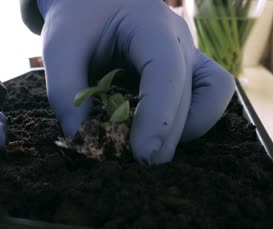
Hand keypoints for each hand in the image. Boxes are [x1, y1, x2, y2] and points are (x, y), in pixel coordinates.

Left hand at [37, 0, 234, 163]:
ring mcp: (188, 53)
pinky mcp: (187, 69)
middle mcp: (178, 38)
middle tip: (137, 168)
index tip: (140, 154)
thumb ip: (65, 91)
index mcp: (148, 24)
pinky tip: (161, 137)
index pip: (165, 70)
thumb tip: (81, 140)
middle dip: (166, 134)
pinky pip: (210, 95)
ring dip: (188, 129)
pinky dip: (193, 121)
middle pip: (188, 91)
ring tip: (151, 153)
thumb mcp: (59, 47)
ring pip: (213, 94)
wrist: (94, 1)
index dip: (158, 116)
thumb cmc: (77, 19)